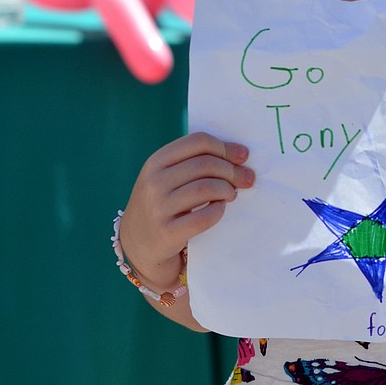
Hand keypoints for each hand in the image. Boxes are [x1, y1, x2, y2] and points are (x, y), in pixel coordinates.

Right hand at [119, 133, 254, 290]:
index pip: (198, 142)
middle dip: (233, 170)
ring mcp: (158, 208)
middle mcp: (154, 181)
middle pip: (206, 164)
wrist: (138, 242)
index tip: (243, 156)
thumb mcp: (167, 177)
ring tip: (232, 194)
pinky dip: (218, 211)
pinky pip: (204, 217)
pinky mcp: (166, 232)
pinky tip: (219, 209)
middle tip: (247, 179)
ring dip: (227, 189)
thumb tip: (240, 155)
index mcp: (156, 161)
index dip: (225, 147)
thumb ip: (194, 162)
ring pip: (206, 188)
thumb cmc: (162, 203)